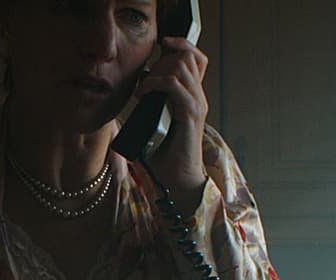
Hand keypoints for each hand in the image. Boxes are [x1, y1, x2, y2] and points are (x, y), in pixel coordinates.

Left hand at [132, 37, 209, 207]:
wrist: (177, 179)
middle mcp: (198, 97)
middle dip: (161, 59)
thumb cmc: (164, 154)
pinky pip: (174, 85)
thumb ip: (152, 102)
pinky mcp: (190, 114)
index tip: (161, 44)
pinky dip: (155, 83)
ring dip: (157, 70)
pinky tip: (142, 93)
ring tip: (143, 87)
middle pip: (187, 56)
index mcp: (192, 96)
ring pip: (181, 66)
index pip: (196, 57)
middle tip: (145, 78)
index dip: (181, 44)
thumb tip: (137, 85)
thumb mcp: (155, 121)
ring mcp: (196, 104)